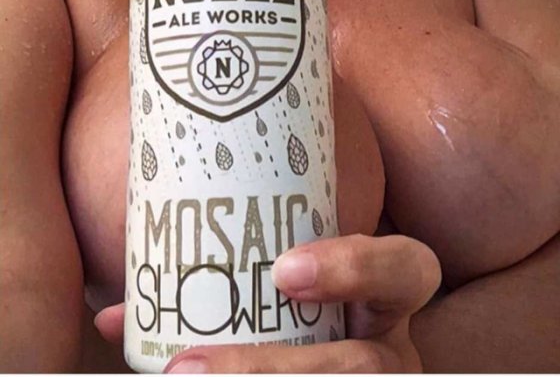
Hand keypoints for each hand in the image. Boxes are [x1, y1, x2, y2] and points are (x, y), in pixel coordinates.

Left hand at [95, 234, 440, 372]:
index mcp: (383, 304)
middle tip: (186, 368)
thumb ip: (229, 285)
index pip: (406, 269)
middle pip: (364, 367)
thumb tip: (118, 312)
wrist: (324, 361)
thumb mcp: (291, 297)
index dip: (356, 267)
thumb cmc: (305, 323)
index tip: (283, 271)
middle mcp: (390, 356)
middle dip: (275, 369)